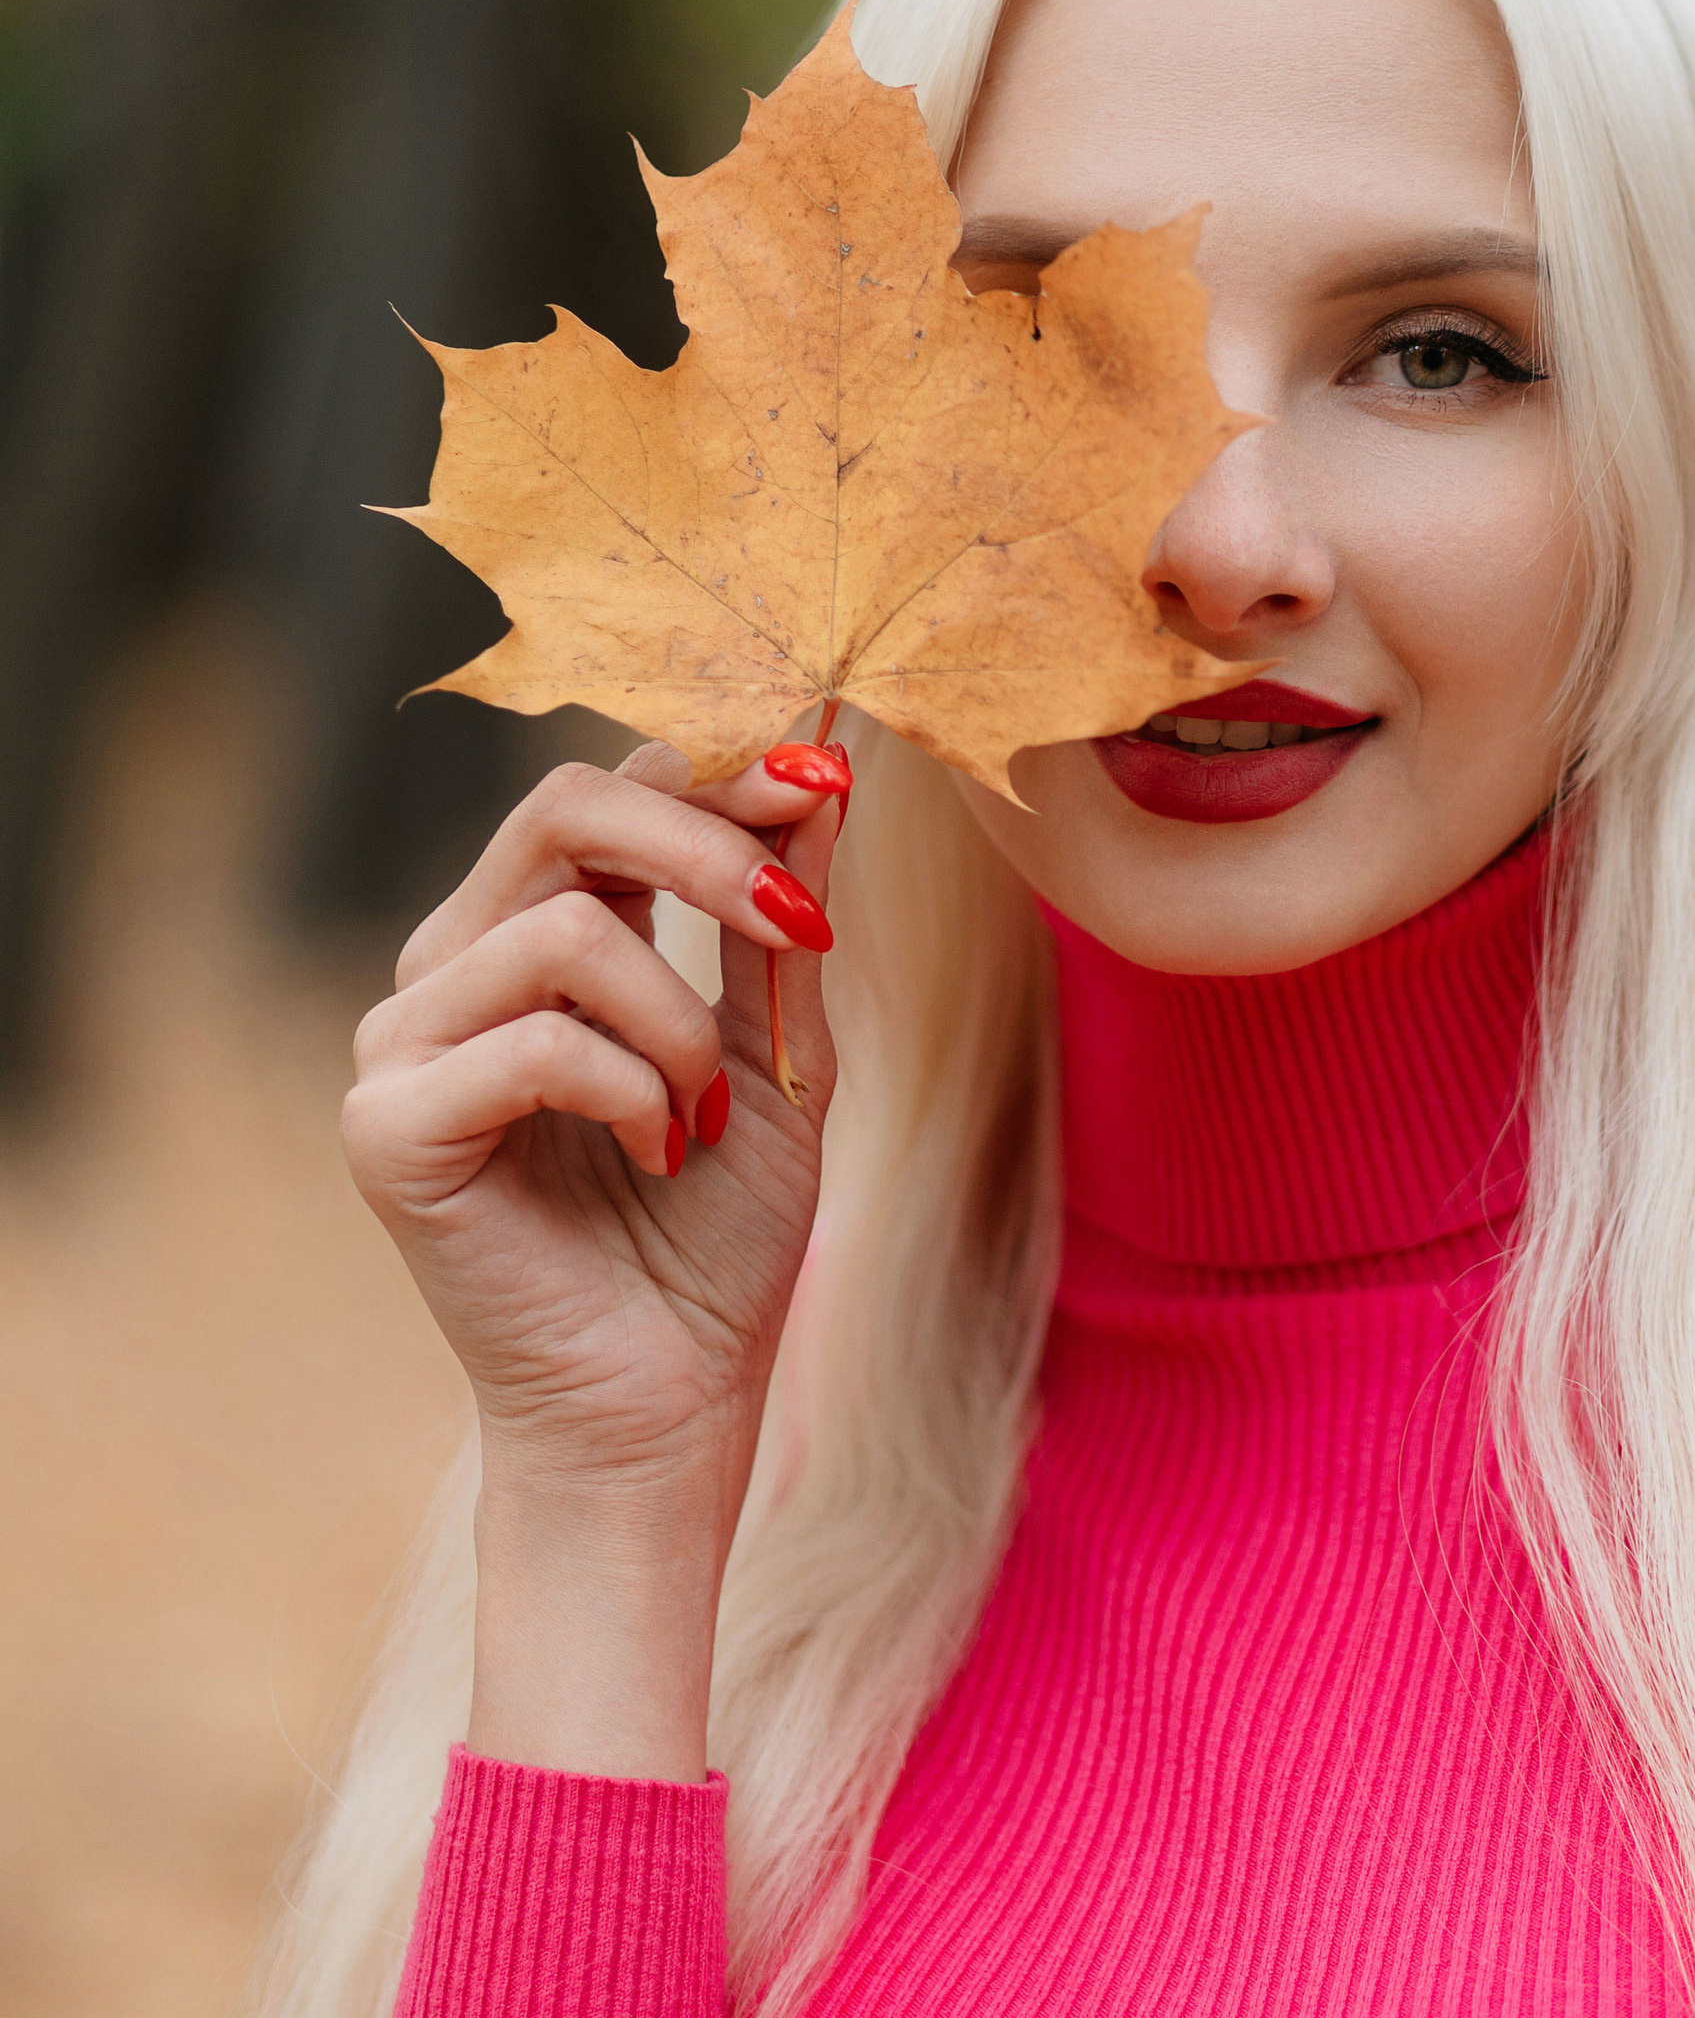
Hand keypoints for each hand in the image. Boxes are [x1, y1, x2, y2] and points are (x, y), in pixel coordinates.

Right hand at [341, 737, 847, 1774]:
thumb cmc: (718, 1235)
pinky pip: (534, 1039)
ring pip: (564, 927)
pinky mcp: (387, 1128)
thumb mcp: (779, 1054)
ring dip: (679, 1023)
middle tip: (799, 925)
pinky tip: (658, 1156)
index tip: (829, 777)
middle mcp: (454, 967)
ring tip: (704, 1120)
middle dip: (706, 847)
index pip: (610, 789)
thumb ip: (778, 924)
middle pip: (563, 807)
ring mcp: (404, 1043)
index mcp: (536, 934)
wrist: (671, 1401)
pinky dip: (633, 1091)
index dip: (723, 771)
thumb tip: (823, 773)